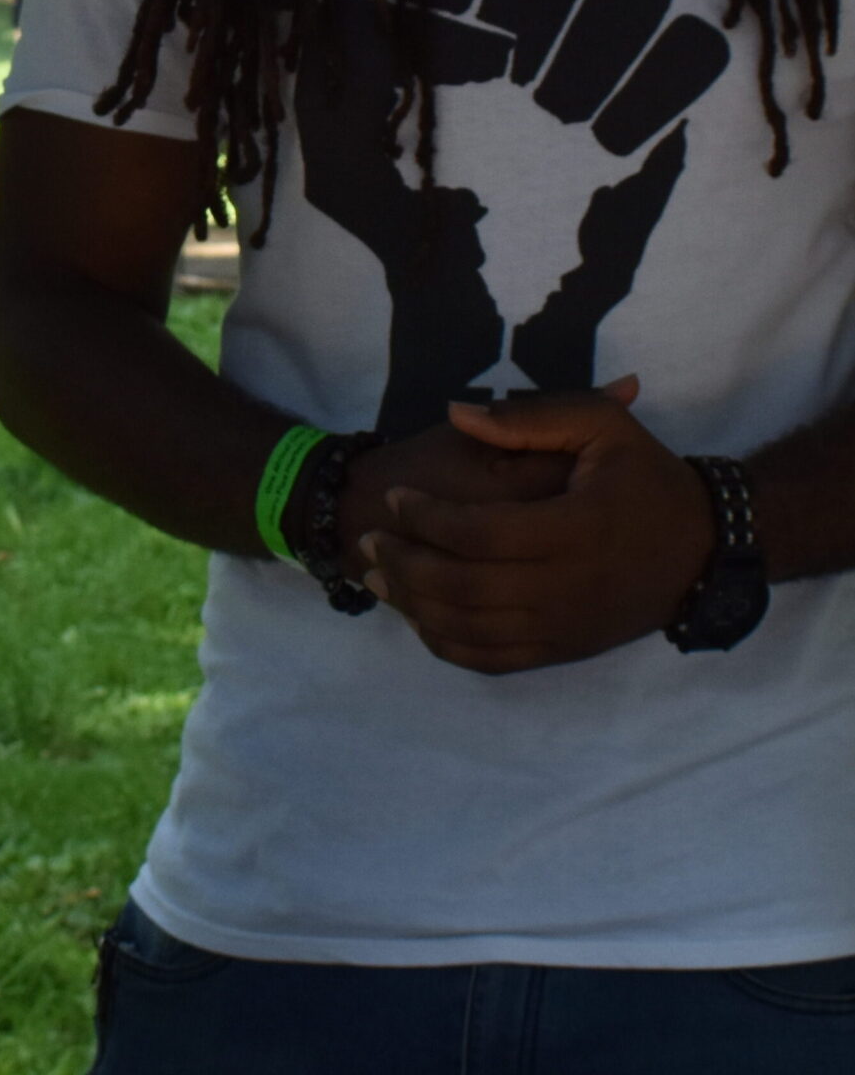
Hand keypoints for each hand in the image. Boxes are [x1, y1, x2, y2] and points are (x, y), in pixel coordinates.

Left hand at [358, 383, 714, 673]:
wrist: (705, 549)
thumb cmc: (648, 479)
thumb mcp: (602, 428)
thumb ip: (528, 419)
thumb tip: (457, 414)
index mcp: (574, 529)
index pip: (478, 534)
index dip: (426, 518)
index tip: (396, 497)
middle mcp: (568, 587)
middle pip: (462, 587)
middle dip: (404, 563)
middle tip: (369, 539)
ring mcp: (565, 627)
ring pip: (469, 629)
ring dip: (413, 606)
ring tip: (378, 576)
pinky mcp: (564, 651)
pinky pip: (492, 659)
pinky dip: (446, 644)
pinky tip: (420, 617)